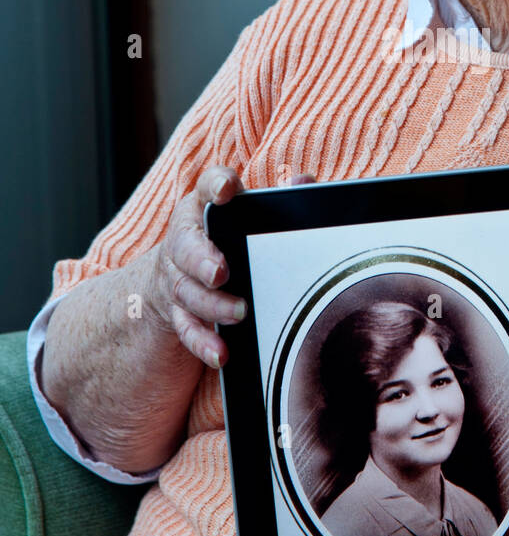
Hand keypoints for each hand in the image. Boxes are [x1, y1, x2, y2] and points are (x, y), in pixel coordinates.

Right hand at [142, 165, 313, 368]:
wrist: (177, 272)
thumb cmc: (225, 238)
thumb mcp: (245, 214)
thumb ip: (278, 198)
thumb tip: (304, 183)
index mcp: (204, 207)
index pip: (207, 186)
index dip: (215, 185)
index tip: (227, 191)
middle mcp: (184, 239)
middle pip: (185, 246)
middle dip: (202, 260)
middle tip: (221, 272)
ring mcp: (177, 277)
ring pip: (186, 291)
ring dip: (211, 305)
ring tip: (240, 312)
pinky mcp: (177, 311)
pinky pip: (186, 328)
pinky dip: (202, 342)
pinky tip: (220, 353)